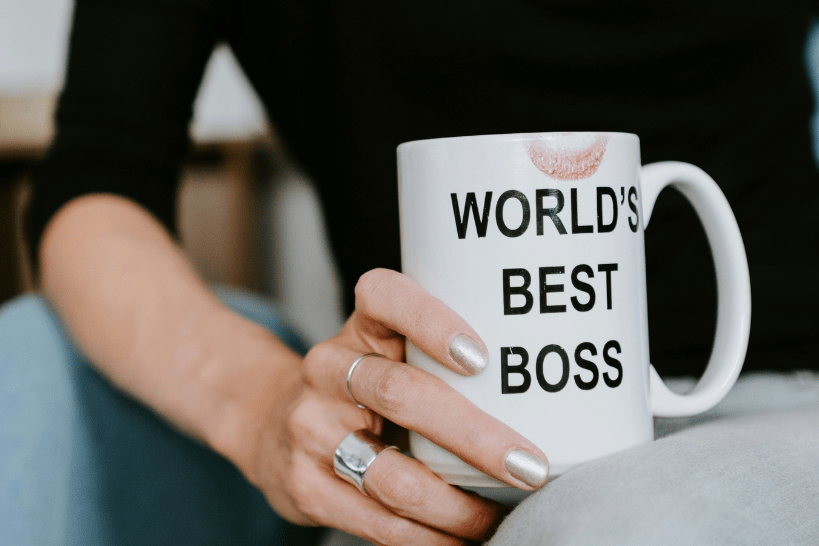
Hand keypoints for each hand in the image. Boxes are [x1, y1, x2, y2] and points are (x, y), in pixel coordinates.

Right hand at [241, 268, 548, 544]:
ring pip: (392, 473)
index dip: (432, 322)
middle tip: (530, 465)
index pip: (387, 298)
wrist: (273, 420)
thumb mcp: (389, 348)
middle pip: (402, 394)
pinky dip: (429, 537)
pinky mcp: (305, 483)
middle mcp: (329, 366)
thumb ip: (442, 356)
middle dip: (475, 436)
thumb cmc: (363, 382)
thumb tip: (546, 395)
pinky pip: (376, 519)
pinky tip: (460, 538)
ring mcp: (311, 426)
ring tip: (502, 516)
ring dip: (458, 505)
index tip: (482, 357)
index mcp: (360, 324)